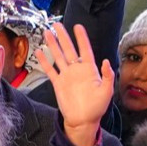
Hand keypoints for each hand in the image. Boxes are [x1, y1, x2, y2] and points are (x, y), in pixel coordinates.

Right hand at [38, 24, 113, 145]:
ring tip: (47, 33)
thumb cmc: (97, 107)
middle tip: (57, 24)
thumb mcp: (106, 91)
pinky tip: (39, 52)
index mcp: (89, 69)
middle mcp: (77, 69)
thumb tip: (106, 61)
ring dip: (52, 45)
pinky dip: (44, 62)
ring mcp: (66, 75)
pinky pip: (50, 70)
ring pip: (58, 56)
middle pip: (69, 49)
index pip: (85, 49)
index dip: (81, 38)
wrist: (83, 121)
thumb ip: (107, 76)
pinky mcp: (58, 83)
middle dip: (63, 37)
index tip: (77, 26)